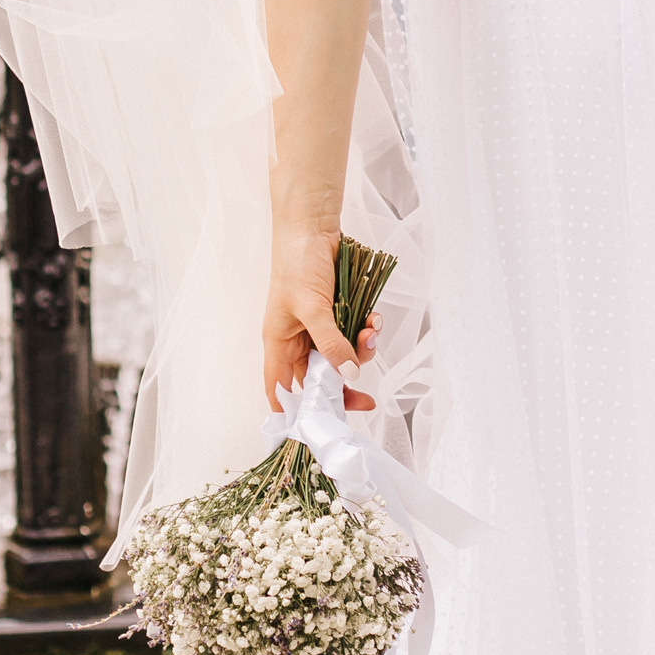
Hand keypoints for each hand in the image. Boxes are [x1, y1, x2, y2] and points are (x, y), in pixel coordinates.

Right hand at [263, 243, 377, 414]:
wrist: (313, 226)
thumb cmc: (298, 264)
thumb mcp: (312, 307)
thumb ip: (331, 343)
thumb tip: (349, 376)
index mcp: (279, 344)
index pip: (280, 390)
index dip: (295, 412)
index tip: (319, 428)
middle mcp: (298, 341)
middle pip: (319, 380)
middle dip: (344, 385)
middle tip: (368, 400)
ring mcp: (319, 328)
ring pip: (342, 357)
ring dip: (361, 351)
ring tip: (372, 332)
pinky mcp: (338, 314)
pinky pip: (355, 334)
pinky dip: (367, 331)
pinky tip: (374, 318)